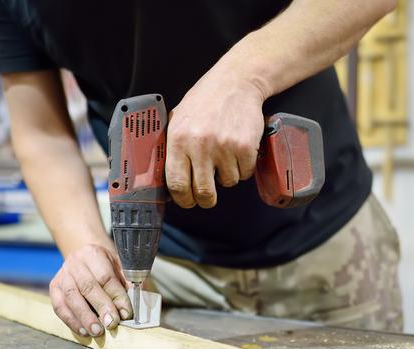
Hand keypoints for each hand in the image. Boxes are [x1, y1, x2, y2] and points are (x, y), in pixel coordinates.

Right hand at [49, 244, 131, 335]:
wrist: (84, 258)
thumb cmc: (105, 266)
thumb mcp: (119, 268)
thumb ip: (127, 284)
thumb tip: (131, 306)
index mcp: (94, 254)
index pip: (105, 276)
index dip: (116, 296)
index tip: (126, 313)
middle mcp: (75, 263)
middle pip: (87, 286)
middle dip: (101, 307)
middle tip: (111, 324)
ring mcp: (62, 275)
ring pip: (71, 297)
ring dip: (85, 317)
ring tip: (97, 331)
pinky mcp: (54, 288)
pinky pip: (59, 306)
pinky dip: (71, 321)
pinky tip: (83, 331)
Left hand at [166, 65, 266, 207]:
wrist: (235, 82)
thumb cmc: (204, 102)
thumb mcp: (178, 120)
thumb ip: (173, 149)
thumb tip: (168, 182)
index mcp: (179, 140)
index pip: (177, 184)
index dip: (183, 199)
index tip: (187, 201)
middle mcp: (200, 145)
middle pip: (204, 193)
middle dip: (206, 200)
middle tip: (207, 196)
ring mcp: (225, 147)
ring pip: (228, 183)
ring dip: (227, 176)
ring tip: (224, 155)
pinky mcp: (246, 147)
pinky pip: (245, 173)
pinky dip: (243, 167)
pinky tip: (238, 150)